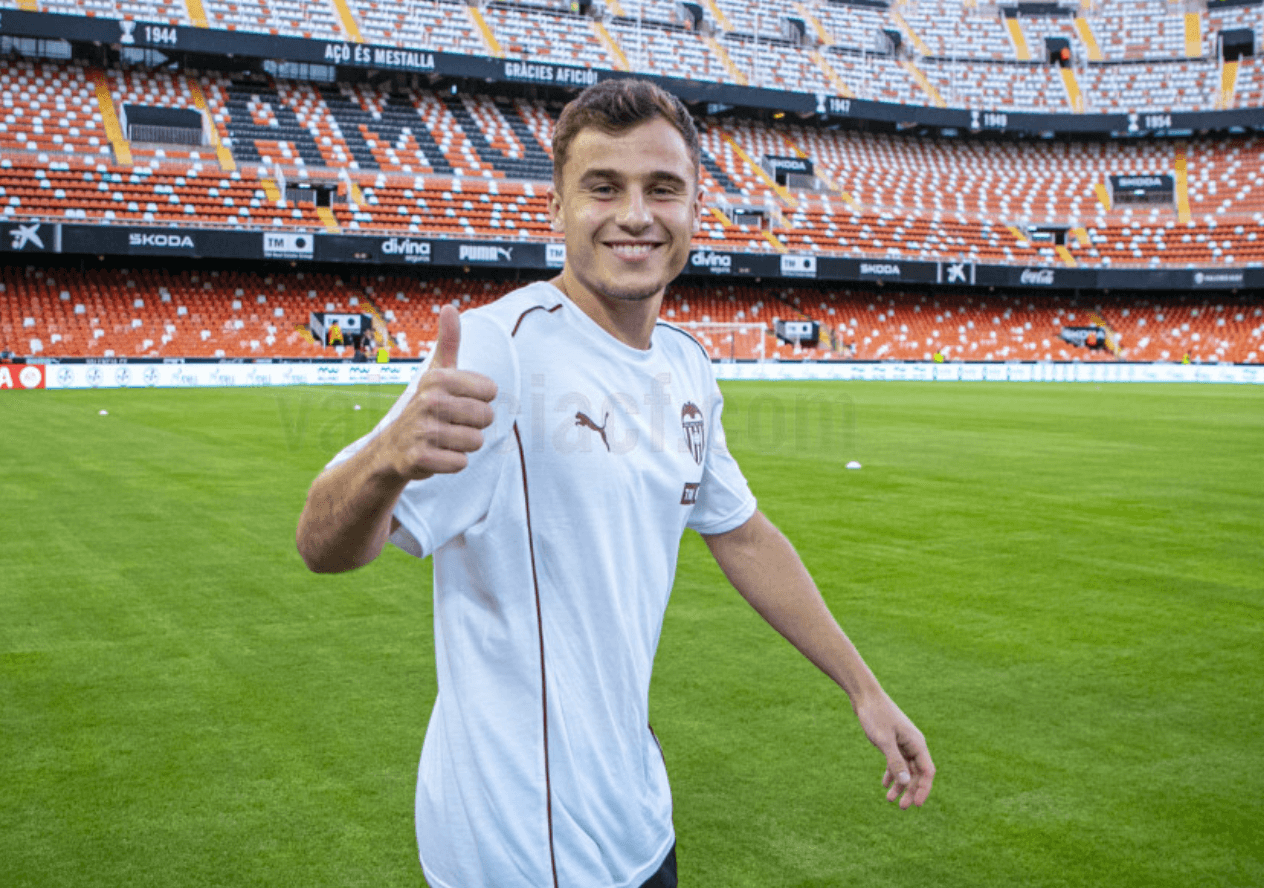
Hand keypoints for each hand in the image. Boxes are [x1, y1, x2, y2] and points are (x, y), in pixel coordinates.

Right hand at [378, 304, 497, 480]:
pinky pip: (460, 463)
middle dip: (475, 425)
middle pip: (487, 417)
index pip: (491, 391)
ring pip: (476, 441)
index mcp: (439, 378)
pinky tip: (438, 455)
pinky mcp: (419, 457)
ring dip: (464, 445)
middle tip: (452, 424)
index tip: (460, 402)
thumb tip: (449, 307)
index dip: (481, 400)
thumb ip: (449, 342)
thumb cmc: (427, 407)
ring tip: (445, 439)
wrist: (393, 447)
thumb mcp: (437, 373)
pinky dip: (453, 463)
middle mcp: (429, 400)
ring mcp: (423, 429)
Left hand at [855, 692, 934, 809]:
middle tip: (900, 807)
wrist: (865, 696)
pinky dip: (891, 773)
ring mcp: (903, 743)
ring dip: (900, 784)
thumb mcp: (884, 740)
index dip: (924, 789)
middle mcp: (913, 744)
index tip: (916, 804)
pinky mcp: (893, 741)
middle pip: (917, 773)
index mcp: (917, 743)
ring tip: (889, 799)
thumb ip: (895, 762)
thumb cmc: (875, 715)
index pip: (927, 772)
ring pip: (906, 769)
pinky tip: (884, 784)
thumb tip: (906, 783)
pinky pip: (896, 762)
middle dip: (910, 791)